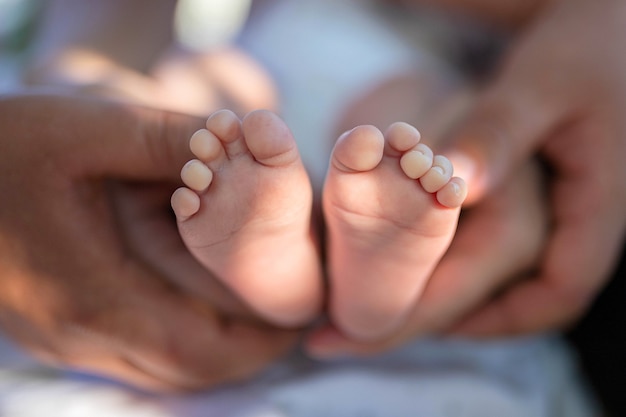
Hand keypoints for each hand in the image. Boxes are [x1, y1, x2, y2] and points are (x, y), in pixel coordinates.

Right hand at [0, 93, 297, 390]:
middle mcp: (80, 334)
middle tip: (288, 318)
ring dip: (216, 348)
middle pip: (187, 370)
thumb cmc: (3, 148)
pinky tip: (196, 306)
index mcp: (93, 295)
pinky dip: (180, 340)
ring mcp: (64, 338)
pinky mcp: (56, 327)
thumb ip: (167, 138)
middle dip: (248, 351)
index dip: (260, 342)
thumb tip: (235, 138)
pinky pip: (134, 355)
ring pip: (162, 371)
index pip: (201, 349)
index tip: (301, 318)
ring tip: (255, 314)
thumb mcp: (85, 128)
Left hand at [307, 0, 625, 354]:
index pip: (553, 294)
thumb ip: (498, 134)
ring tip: (371, 308)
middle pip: (511, 299)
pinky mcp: (533, 201)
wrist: (605, 27)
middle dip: (438, 319)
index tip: (418, 327)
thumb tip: (454, 185)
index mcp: (596, 207)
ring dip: (439, 299)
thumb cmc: (583, 49)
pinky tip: (406, 264)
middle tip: (361, 331)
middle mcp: (577, 224)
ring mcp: (556, 215)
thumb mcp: (540, 88)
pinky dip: (449, 266)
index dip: (488, 322)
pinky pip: (492, 252)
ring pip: (498, 281)